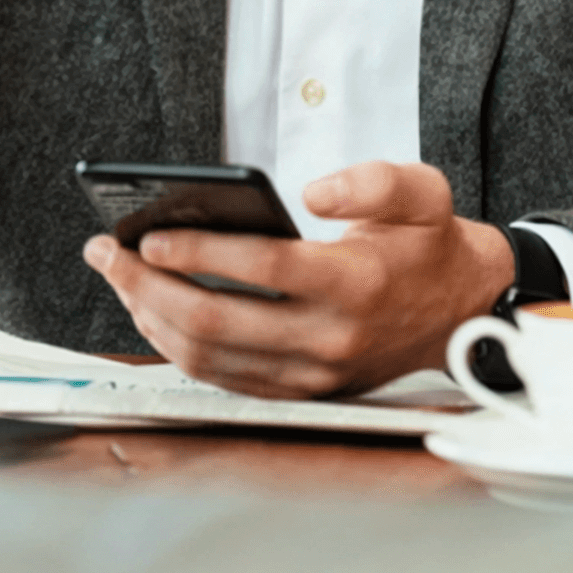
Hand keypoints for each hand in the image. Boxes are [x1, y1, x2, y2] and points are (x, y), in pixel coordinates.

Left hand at [81, 161, 513, 398]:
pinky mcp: (301, 390)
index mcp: (354, 283)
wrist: (466, 314)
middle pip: (217, 322)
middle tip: (107, 254)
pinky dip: (178, 349)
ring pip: (211, 358)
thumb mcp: (424, 191)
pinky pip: (225, 378)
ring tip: (118, 278)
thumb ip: (373, 181)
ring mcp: (312, 372)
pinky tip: (151, 313)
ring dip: (152, 318)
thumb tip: (313, 190)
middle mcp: (328, 337)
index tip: (149, 236)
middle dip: (148, 286)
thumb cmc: (429, 244)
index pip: (261, 270)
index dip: (198, 254)